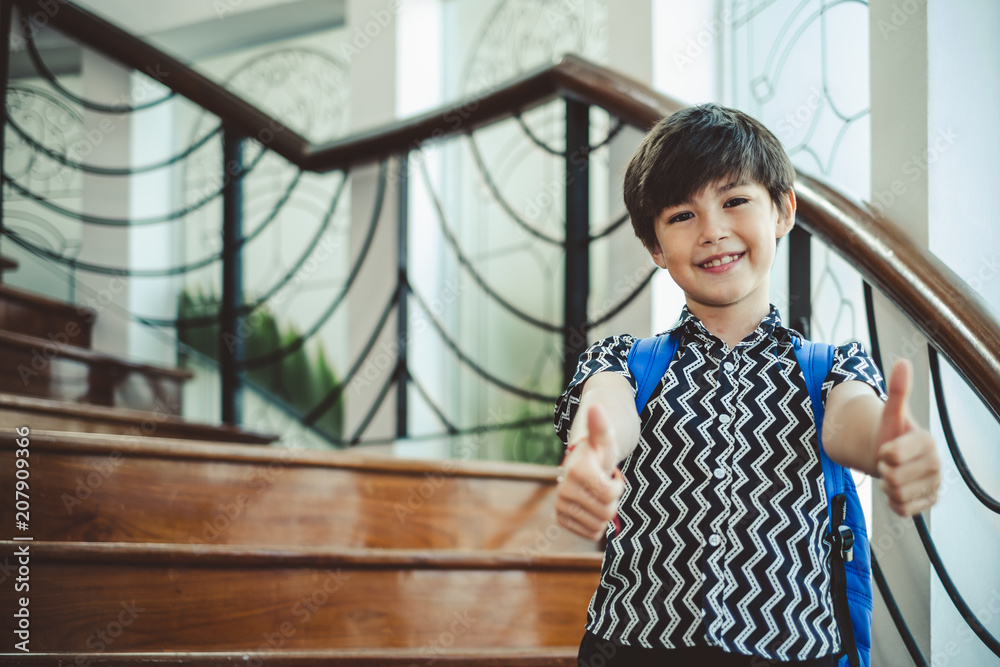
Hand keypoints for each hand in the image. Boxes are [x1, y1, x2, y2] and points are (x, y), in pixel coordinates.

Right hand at [555, 404, 625, 539]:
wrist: (581, 465)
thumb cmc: (598, 453)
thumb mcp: (603, 439)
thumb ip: (601, 425)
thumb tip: (597, 406)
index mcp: (577, 471)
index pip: (610, 494)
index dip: (618, 486)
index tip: (612, 476)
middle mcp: (564, 490)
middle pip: (606, 512)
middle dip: (612, 500)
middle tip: (604, 486)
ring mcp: (560, 506)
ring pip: (599, 525)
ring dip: (604, 512)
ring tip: (597, 496)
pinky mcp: (561, 518)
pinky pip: (590, 534)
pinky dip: (596, 523)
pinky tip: (592, 507)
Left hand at [874, 358, 941, 516]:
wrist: (891, 458)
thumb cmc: (890, 434)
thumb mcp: (890, 412)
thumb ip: (897, 390)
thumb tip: (903, 362)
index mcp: (928, 442)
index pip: (894, 455)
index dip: (883, 453)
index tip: (886, 448)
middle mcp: (936, 465)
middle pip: (893, 478)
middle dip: (883, 470)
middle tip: (888, 462)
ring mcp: (934, 485)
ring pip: (896, 495)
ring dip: (886, 486)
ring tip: (892, 473)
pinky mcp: (929, 502)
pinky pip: (902, 509)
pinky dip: (893, 501)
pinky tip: (896, 488)